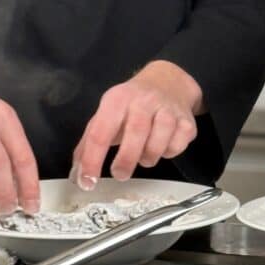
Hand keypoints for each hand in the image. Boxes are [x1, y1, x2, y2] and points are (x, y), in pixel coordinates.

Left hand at [70, 60, 201, 189]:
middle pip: (134, 134)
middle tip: (119, 174)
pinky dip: (168, 153)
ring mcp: (167, 110)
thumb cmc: (132, 103)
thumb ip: (89, 143)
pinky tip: (162, 145)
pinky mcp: (186, 121)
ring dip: (148, 157)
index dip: (92, 160)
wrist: (168, 82)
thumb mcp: (107, 113)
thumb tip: (77, 174)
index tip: (87, 182)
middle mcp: (143, 101)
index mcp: (117, 99)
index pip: (100, 132)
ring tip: (142, 155)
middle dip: (125, 160)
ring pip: (158, 144)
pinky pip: (176, 147)